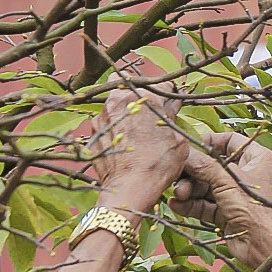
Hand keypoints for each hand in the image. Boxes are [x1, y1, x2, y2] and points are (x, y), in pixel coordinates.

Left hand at [90, 88, 192, 214]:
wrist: (128, 188)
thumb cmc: (157, 164)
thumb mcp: (178, 140)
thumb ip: (173, 117)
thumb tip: (172, 106)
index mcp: (145, 97)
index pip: (161, 85)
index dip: (169, 94)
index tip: (171, 102)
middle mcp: (120, 100)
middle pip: (128, 83)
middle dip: (138, 91)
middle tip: (147, 108)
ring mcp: (103, 116)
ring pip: (113, 102)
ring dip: (123, 109)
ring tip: (134, 126)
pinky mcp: (93, 132)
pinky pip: (104, 122)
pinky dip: (113, 127)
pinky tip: (123, 140)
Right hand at [174, 132, 271, 260]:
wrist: (264, 246)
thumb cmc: (255, 207)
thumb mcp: (227, 181)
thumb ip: (203, 166)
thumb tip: (184, 154)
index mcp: (258, 159)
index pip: (231, 142)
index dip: (209, 142)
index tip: (189, 148)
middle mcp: (248, 175)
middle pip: (214, 167)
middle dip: (194, 173)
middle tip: (178, 177)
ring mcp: (238, 196)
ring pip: (208, 187)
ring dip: (190, 190)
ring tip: (178, 194)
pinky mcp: (228, 214)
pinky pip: (207, 205)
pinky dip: (192, 205)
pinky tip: (176, 205)